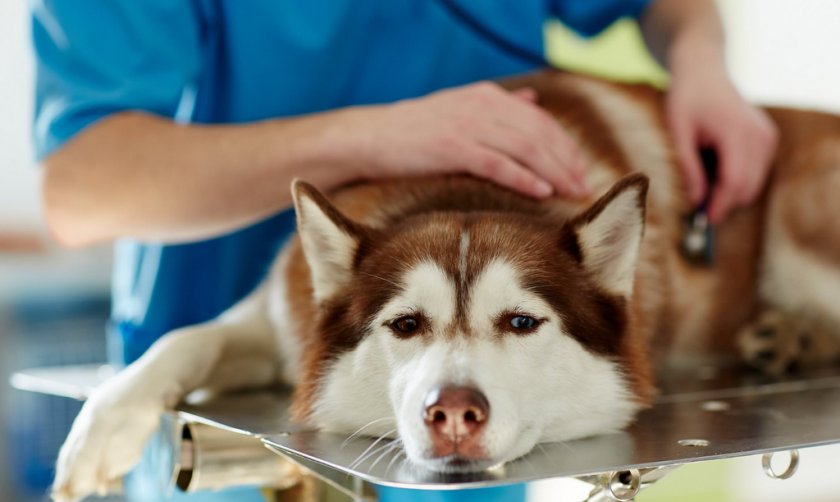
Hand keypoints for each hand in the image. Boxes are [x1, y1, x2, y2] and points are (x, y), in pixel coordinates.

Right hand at [346, 82, 589, 198]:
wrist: (371, 137)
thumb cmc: (415, 131)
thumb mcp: (460, 108)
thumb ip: (499, 105)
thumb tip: (533, 99)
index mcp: (487, 96)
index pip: (539, 119)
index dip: (564, 145)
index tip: (581, 169)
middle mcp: (483, 106)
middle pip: (539, 133)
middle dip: (566, 161)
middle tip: (584, 188)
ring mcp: (468, 125)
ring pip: (525, 148)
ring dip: (554, 172)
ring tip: (572, 193)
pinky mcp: (453, 147)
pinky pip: (498, 164)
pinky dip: (523, 178)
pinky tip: (542, 193)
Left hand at [667, 60, 777, 222]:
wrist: (703, 71)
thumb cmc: (685, 99)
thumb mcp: (677, 132)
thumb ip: (687, 166)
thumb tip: (695, 201)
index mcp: (735, 131)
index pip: (734, 180)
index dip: (719, 205)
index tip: (703, 220)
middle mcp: (758, 134)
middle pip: (746, 186)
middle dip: (723, 202)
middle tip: (697, 209)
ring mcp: (766, 136)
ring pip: (753, 182)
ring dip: (730, 190)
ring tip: (702, 178)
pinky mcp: (767, 138)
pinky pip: (755, 171)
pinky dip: (737, 178)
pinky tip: (715, 166)